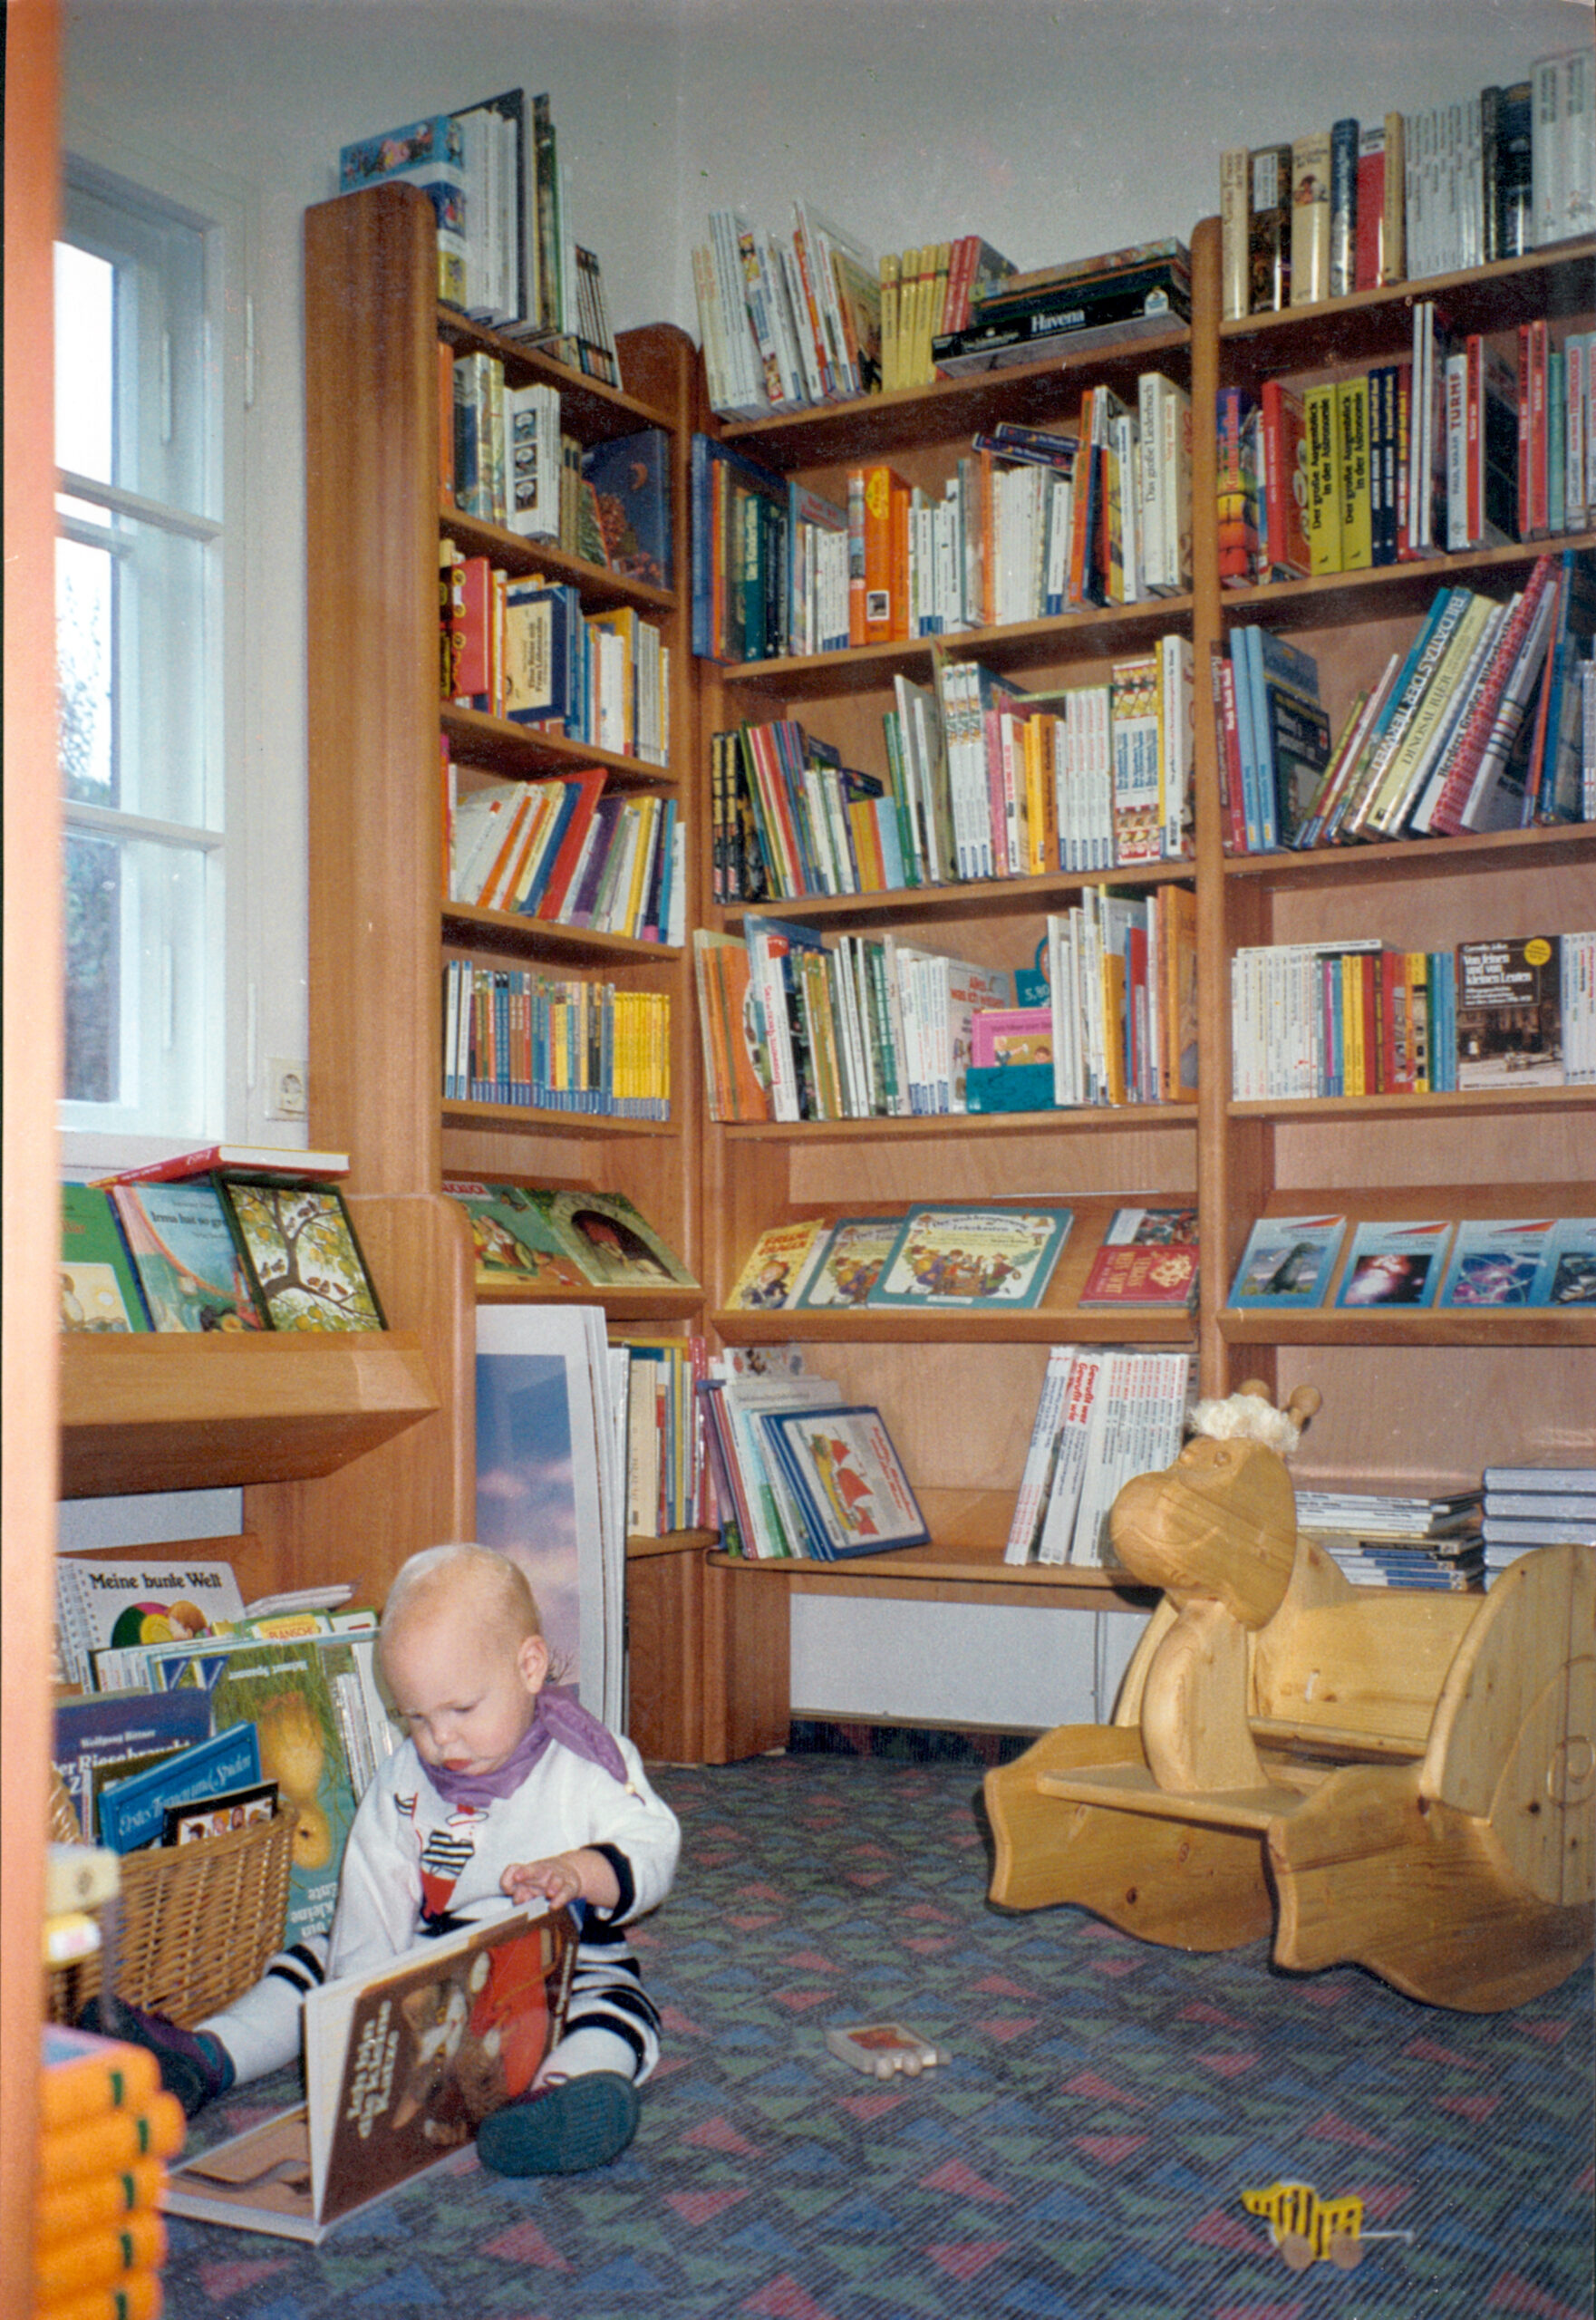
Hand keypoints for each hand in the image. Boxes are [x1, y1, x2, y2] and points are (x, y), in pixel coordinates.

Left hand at [500, 1847, 618, 1911]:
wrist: (572, 1874)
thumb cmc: (545, 1884)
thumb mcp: (531, 1888)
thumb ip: (520, 1892)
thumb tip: (512, 1897)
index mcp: (528, 1873)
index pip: (515, 1872)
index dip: (512, 1876)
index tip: (509, 1883)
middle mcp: (541, 1873)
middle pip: (533, 1871)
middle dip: (526, 1875)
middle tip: (519, 1881)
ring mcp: (557, 1878)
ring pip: (551, 1878)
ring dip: (547, 1884)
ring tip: (546, 1893)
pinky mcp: (570, 1887)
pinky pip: (566, 1892)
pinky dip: (560, 1897)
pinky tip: (555, 1904)